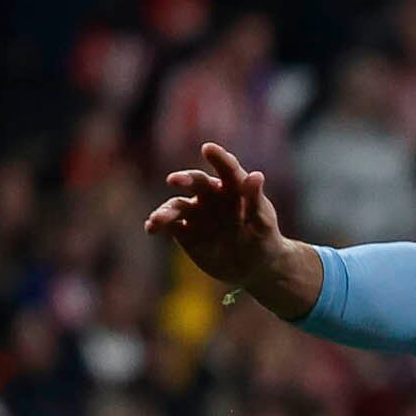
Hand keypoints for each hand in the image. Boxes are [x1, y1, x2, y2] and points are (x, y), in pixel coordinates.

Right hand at [143, 142, 317, 315]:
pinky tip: (152, 228)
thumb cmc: (263, 239)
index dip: (218, 158)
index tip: (208, 148)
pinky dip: (159, 225)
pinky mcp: (184, 230)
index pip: (227, 169)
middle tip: (174, 180)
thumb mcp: (263, 222)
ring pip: (177, 206)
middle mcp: (210, 195)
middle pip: (195, 182)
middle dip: (185, 180)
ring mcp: (195, 212)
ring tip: (159, 219)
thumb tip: (256, 175)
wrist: (253, 267)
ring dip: (166, 211)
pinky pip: (169, 225)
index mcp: (233, 188)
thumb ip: (256, 199)